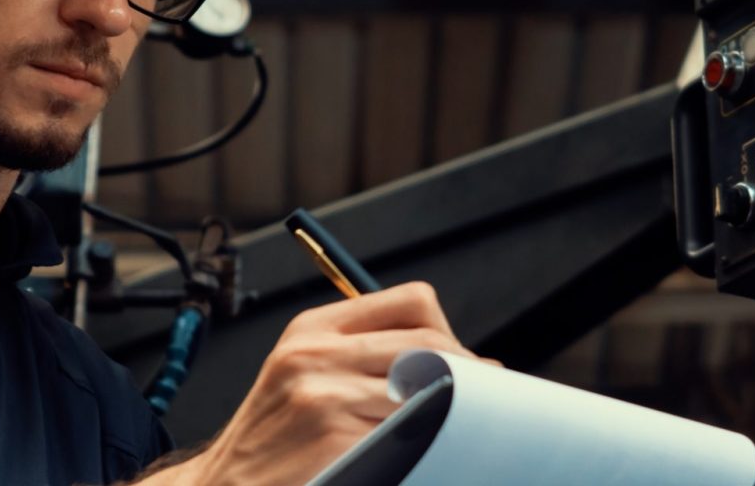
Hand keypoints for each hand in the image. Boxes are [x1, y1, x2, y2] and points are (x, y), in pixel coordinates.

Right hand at [184, 282, 491, 484]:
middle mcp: (316, 355)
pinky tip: (431, 453)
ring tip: (462, 429)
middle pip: (430, 344)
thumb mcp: (300, 375)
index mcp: (312, 329)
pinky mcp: (334, 441)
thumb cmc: (271, 441)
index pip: (412, 302)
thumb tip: (449, 357)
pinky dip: (432, 443)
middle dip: (467, 374)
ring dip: (458, 410)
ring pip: (430, 388)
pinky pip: (411, 433)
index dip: (450, 333)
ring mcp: (324, 398)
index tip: (467, 364)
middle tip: (483, 403)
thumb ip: (360, 354)